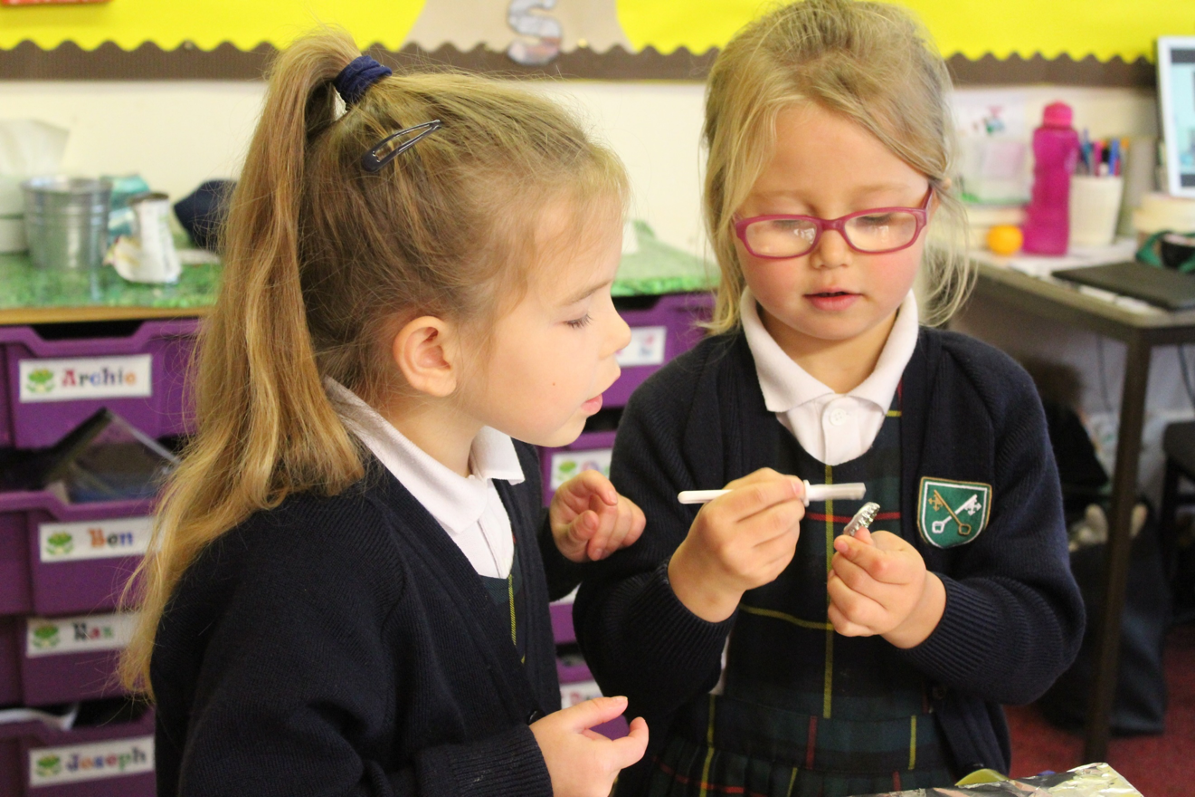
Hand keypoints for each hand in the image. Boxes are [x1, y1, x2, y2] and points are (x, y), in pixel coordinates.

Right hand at [530, 696, 648, 796]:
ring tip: (564, 758)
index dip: (641, 732)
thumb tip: (623, 703)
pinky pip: (594, 787)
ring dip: (592, 762)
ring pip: (603, 773)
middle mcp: (599, 789)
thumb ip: (598, 710)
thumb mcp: (564, 721)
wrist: (510, 780)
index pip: (636, 749)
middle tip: (573, 740)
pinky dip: (585, 776)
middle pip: (613, 760)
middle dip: (599, 746)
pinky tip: (565, 772)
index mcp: (599, 764)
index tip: (638, 721)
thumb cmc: (535, 750)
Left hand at [550, 470, 645, 561]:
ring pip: (627, 516)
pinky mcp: (630, 511)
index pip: (591, 478)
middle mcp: (596, 492)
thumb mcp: (563, 539)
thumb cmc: (566, 538)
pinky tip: (612, 545)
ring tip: (598, 551)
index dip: (603, 486)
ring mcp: (615, 500)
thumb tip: (593, 519)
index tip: (611, 501)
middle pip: (612, 507)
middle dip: (604, 534)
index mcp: (573, 491)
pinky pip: (638, 522)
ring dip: (614, 540)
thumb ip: (575, 531)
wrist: (577, 547)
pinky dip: (628, 539)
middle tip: (593, 553)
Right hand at [668, 469, 804, 622]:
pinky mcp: (760, 576)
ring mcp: (746, 563)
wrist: (703, 572)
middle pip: (778, 518)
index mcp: (716, 516)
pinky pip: (789, 552)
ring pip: (788, 536)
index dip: (783, 488)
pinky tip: (776, 538)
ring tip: (785, 519)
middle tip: (797, 502)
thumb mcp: (721, 500)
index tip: (797, 485)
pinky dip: (790, 540)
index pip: (758, 496)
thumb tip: (794, 484)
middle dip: (795, 506)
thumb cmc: (716, 527)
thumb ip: (755, 484)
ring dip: (794, 523)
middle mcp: (729, 542)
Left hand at [826, 528, 945, 647]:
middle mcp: (901, 602)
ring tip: (837, 575)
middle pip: (859, 583)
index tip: (840, 542)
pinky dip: (833, 607)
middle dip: (840, 564)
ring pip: (851, 607)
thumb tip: (853, 538)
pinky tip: (839, 594)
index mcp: (911, 574)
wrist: (910, 600)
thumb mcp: (890, 546)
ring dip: (835, 585)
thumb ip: (870, 541)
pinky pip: (843, 625)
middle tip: (839, 557)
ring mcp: (885, 621)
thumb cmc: (896, 565)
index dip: (855, 551)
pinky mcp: (869, 632)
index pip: (879, 565)